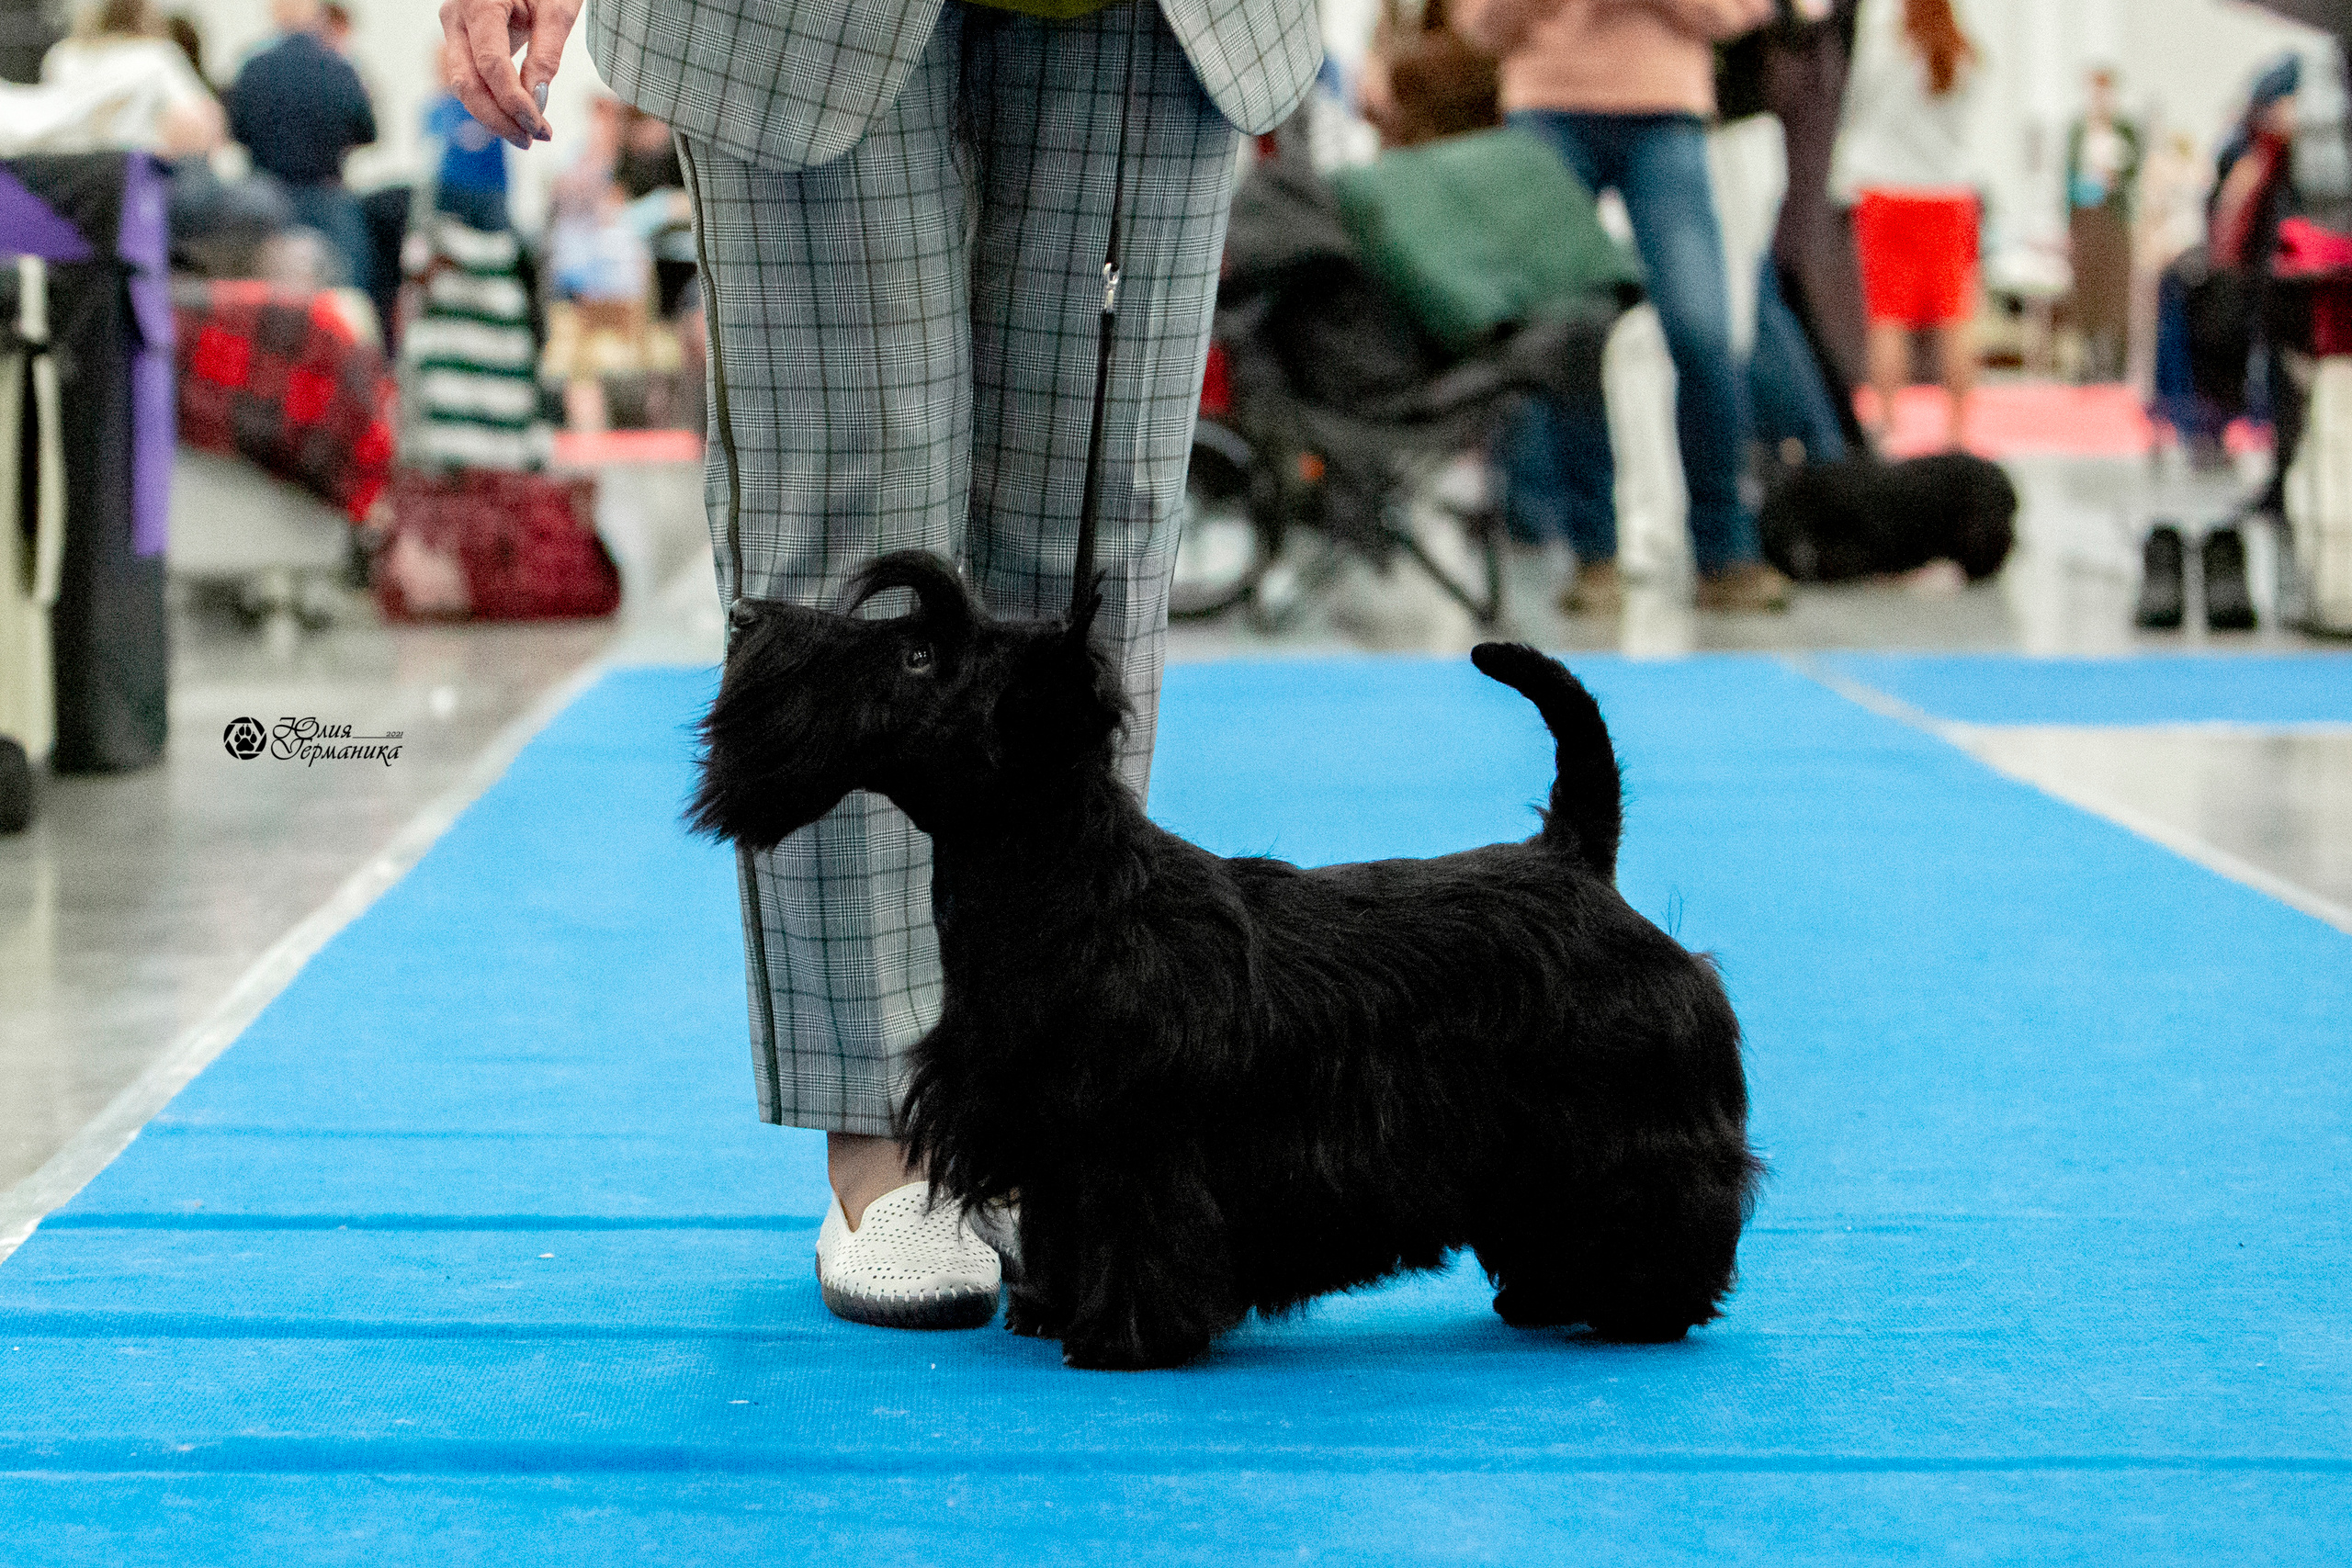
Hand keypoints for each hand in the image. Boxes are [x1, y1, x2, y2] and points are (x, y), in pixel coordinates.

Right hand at [438, 0, 580, 149]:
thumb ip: (546, 53)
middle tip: (533, 141)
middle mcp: (456, 17)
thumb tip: (537, 101)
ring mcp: (454, 28)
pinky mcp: (461, 39)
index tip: (540, 127)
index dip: (514, 102)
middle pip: (466, 82)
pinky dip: (491, 102)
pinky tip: (517, 119)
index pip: (490, 66)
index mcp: (478, 4)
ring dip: (493, 116)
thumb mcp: (556, 9)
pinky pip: (470, 78)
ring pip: (463, 85)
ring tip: (528, 136)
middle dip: (498, 119)